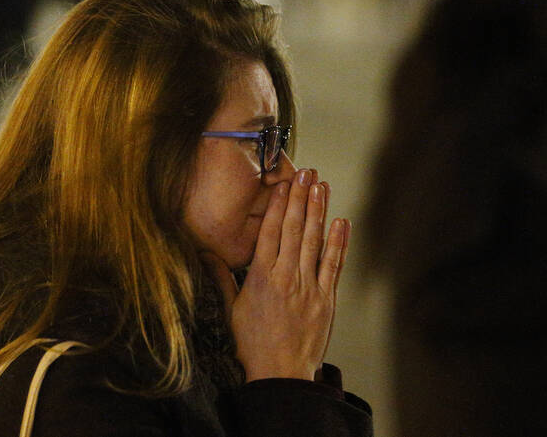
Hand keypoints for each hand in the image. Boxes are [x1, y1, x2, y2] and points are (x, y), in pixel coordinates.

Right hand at [204, 169, 350, 381]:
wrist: (281, 373)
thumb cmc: (253, 343)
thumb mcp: (232, 310)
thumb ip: (222, 278)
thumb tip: (206, 254)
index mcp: (261, 277)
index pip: (269, 232)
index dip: (277, 205)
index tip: (281, 184)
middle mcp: (286, 276)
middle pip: (293, 229)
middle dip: (300, 197)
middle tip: (306, 172)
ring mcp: (308, 286)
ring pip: (313, 240)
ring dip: (318, 211)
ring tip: (321, 186)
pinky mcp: (326, 298)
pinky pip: (333, 264)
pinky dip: (338, 242)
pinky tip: (340, 221)